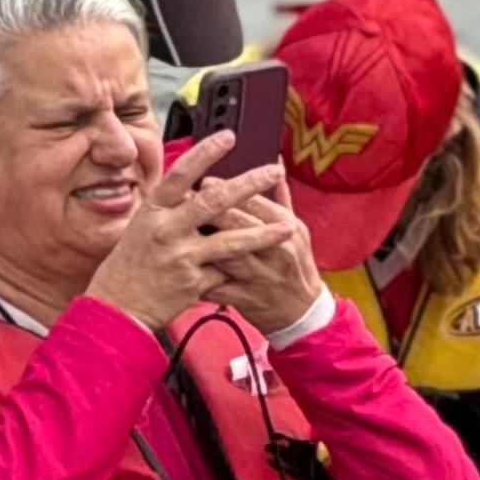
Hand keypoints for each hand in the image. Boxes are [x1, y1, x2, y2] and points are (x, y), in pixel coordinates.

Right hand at [87, 130, 299, 330]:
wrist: (118, 305)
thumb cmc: (132, 261)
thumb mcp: (144, 225)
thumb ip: (171, 207)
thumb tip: (198, 185)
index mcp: (154, 210)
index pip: (182, 174)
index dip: (205, 153)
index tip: (229, 137)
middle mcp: (167, 229)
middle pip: (214, 202)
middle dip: (249, 185)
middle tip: (273, 171)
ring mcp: (181, 256)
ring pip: (230, 241)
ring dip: (263, 234)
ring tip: (288, 226)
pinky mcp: (193, 282)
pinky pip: (226, 271)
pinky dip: (240, 269)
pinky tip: (259, 267)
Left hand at [188, 158, 325, 335]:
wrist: (302, 313)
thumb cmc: (295, 267)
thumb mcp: (297, 231)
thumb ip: (281, 199)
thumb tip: (276, 165)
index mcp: (288, 227)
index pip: (254, 200)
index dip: (225, 188)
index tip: (203, 181)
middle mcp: (275, 249)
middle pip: (235, 221)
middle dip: (206, 206)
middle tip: (184, 197)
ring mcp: (259, 275)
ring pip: (222, 251)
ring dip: (197, 238)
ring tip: (177, 226)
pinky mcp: (245, 297)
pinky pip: (215, 284)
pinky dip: (195, 275)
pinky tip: (177, 265)